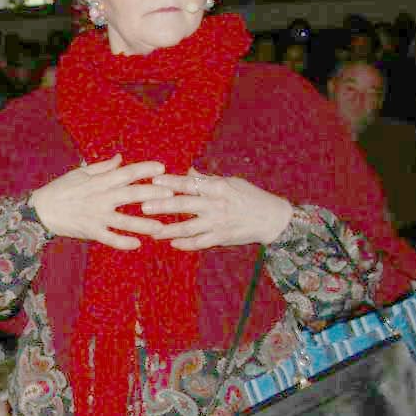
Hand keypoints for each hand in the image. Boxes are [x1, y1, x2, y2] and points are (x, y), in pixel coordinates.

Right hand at [29, 156, 174, 249]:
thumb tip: (121, 158)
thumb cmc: (60, 189)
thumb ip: (103, 167)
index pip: (125, 173)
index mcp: (99, 182)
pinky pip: (109, 238)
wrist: (40, 211)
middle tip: (170, 194)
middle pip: (130, 195)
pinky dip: (122, 242)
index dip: (144, 170)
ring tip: (161, 227)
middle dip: (151, 194)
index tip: (161, 168)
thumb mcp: (80, 173)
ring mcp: (96, 216)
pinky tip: (137, 244)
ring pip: (124, 220)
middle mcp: (101, 198)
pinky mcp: (91, 232)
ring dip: (143, 224)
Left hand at [138, 169, 294, 251]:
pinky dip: (186, 244)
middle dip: (162, 206)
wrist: (272, 218)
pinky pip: (200, 243)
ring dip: (169, 230)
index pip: (190, 183)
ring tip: (152, 231)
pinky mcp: (222, 238)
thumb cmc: (250, 196)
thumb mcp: (231, 182)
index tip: (153, 181)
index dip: (171, 182)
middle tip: (143, 207)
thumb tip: (188, 170)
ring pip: (188, 228)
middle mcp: (216, 204)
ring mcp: (218, 223)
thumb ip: (207, 179)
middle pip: (184, 204)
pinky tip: (172, 243)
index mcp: (218, 187)